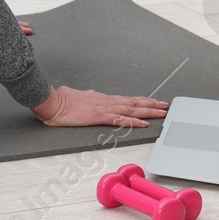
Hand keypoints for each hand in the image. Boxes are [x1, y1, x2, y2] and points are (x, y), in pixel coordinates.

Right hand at [31, 86, 168, 127]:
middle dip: (152, 105)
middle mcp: (106, 101)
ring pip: (131, 109)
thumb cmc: (61, 99)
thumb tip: (90, 96)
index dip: (142, 101)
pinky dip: (133, 122)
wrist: (52, 101)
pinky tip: (143, 123)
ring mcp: (103, 108)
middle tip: (166, 106)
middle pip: (134, 103)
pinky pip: (120, 120)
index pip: (127, 100)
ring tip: (162, 113)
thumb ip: (87, 97)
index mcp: (102, 98)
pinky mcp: (98, 116)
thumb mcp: (78, 96)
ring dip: (148, 111)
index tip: (153, 102)